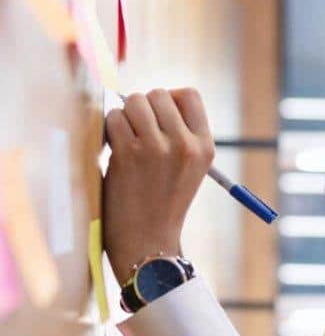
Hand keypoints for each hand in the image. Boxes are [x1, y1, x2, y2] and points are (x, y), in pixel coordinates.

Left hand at [104, 89, 213, 283]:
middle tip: (137, 131)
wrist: (147, 242)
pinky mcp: (129, 154)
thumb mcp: (189, 168)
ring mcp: (157, 148)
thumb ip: (179, 133)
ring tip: (125, 140)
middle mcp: (185, 145)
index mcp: (205, 147)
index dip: (169, 98)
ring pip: (135, 102)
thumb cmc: (162, 203)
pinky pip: (114, 118)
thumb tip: (144, 97)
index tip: (158, 116)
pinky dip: (109, 128)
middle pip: (159, 94)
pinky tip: (113, 149)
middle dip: (143, 107)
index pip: (189, 95)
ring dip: (124, 116)